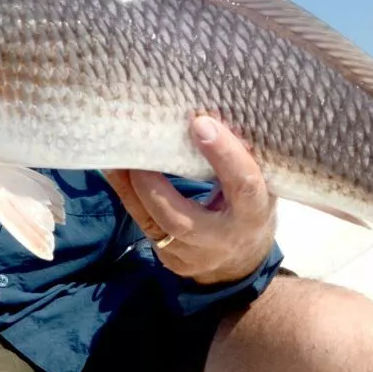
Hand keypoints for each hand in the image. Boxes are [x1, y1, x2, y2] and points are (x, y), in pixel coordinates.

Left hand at [104, 115, 276, 285]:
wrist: (242, 260)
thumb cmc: (250, 205)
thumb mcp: (259, 182)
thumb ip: (241, 157)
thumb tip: (210, 111)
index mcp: (253, 214)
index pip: (242, 185)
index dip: (224, 155)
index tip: (201, 123)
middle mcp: (222, 240)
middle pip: (182, 220)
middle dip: (153, 185)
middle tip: (136, 147)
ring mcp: (192, 256)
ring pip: (153, 225)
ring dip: (129, 188)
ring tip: (113, 155)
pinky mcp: (169, 258)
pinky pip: (145, 226)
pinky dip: (128, 196)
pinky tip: (114, 171)